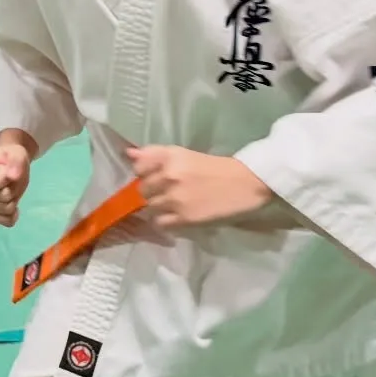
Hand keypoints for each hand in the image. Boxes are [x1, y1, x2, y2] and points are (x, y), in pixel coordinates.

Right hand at [0, 142, 30, 227]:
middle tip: (11, 182)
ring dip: (14, 201)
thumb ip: (15, 163)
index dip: (10, 179)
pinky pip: (5, 221)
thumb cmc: (11, 158)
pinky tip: (13, 207)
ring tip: (10, 189)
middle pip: (3, 197)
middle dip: (13, 190)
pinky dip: (13, 216)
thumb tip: (12, 177)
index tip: (9, 172)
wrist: (9, 165)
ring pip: (5, 210)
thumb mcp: (17, 155)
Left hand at [128, 146, 272, 227]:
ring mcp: (175, 198)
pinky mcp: (185, 217)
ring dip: (160, 209)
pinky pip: (161, 223)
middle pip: (142, 190)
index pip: (138, 167)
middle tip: (168, 195)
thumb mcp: (184, 155)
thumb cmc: (216, 169)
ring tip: (176, 207)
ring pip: (150, 208)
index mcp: (169, 156)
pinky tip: (179, 218)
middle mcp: (169, 175)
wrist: (247, 184)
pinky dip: (167, 222)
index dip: (145, 175)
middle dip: (152, 193)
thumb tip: (128, 153)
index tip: (156, 178)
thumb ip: (154, 154)